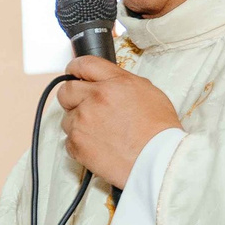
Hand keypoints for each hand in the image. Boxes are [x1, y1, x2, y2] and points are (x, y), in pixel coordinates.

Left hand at [54, 58, 178, 187]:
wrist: (158, 160)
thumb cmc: (158, 130)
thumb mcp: (147, 92)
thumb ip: (121, 82)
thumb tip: (106, 81)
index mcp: (114, 83)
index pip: (84, 64)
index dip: (76, 68)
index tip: (73, 73)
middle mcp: (95, 98)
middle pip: (66, 90)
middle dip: (73, 97)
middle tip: (86, 107)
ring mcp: (83, 121)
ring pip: (67, 117)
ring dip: (78, 123)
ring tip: (101, 132)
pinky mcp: (77, 143)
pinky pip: (69, 139)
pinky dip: (80, 143)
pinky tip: (99, 145)